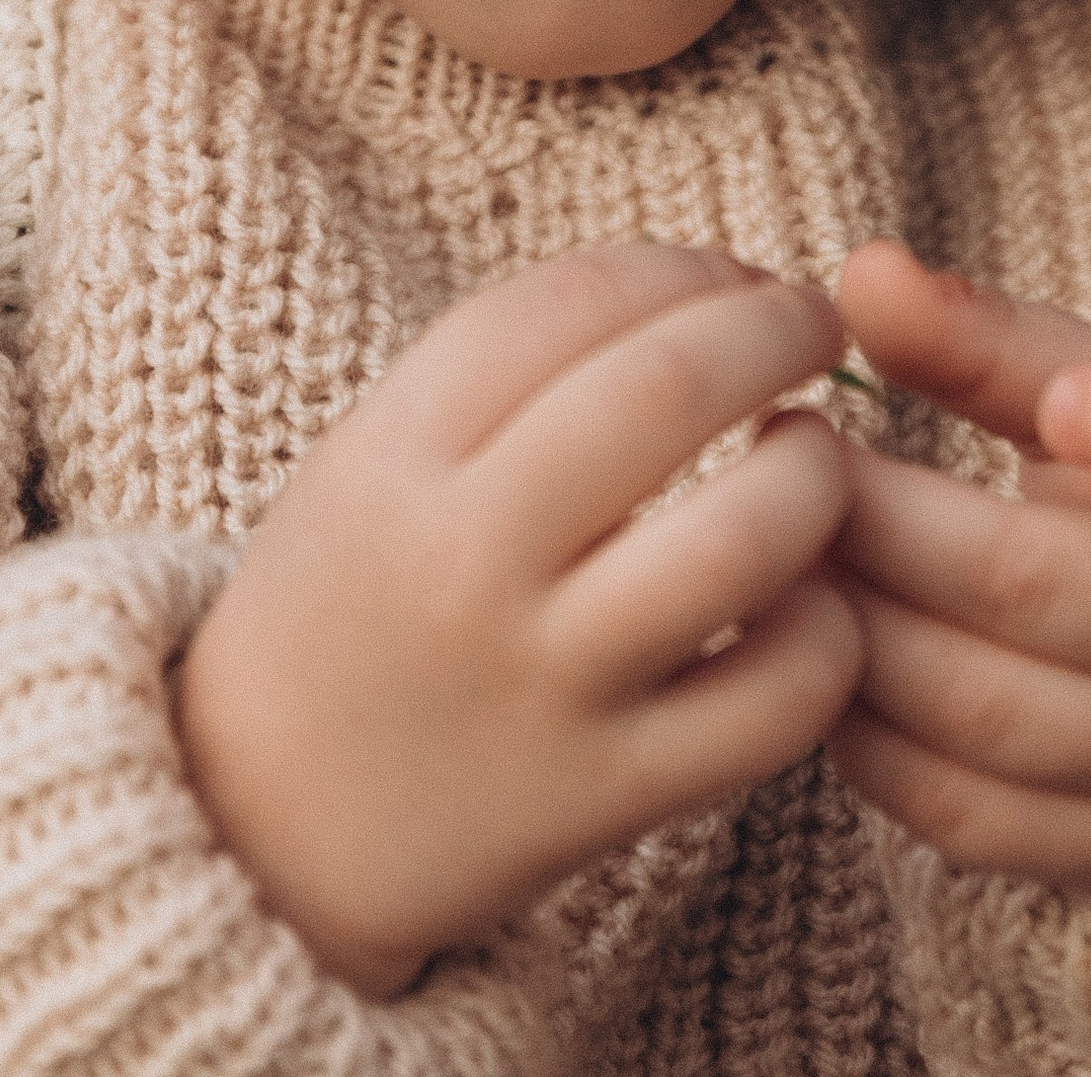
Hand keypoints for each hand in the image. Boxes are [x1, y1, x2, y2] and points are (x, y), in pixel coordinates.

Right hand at [177, 245, 861, 997]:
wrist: (264, 825)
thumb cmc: (354, 600)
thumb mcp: (374, 454)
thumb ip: (508, 370)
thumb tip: (706, 291)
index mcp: (396, 455)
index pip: (571, 301)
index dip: (680, 266)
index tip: (730, 273)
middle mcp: (466, 561)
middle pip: (663, 390)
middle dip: (772, 328)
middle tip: (811, 323)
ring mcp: (541, 684)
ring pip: (739, 545)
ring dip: (816, 473)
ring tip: (817, 459)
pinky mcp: (606, 797)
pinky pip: (770, 704)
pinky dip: (826, 635)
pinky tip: (812, 599)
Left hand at [825, 241, 1090, 894]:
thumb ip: (992, 338)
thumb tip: (861, 271)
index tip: (1055, 399)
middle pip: (1051, 583)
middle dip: (888, 516)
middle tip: (791, 457)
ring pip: (988, 708)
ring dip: (853, 621)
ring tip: (778, 548)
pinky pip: (961, 811)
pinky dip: (862, 730)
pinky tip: (815, 649)